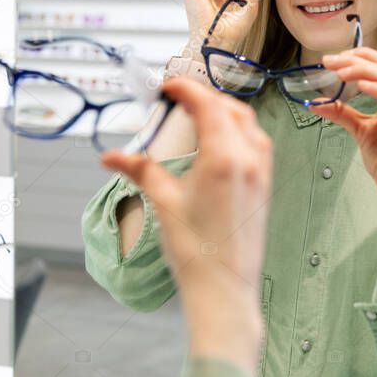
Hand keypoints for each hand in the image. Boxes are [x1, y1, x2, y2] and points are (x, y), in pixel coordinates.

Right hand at [102, 77, 271, 370]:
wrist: (224, 289)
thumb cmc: (195, 250)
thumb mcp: (163, 202)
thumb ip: (140, 170)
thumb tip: (110, 156)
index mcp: (223, 158)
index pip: (206, 105)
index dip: (185, 89)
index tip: (167, 87)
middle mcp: (248, 159)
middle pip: (230, 108)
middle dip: (204, 98)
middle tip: (178, 100)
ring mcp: (262, 173)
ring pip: (248, 124)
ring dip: (224, 112)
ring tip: (198, 117)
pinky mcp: (265, 186)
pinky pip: (257, 144)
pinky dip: (238, 132)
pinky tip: (219, 143)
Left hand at [312, 48, 376, 282]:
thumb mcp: (360, 130)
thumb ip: (342, 114)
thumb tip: (317, 102)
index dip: (358, 56)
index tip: (333, 58)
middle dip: (356, 58)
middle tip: (329, 60)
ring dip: (362, 70)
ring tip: (339, 71)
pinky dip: (376, 88)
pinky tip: (359, 86)